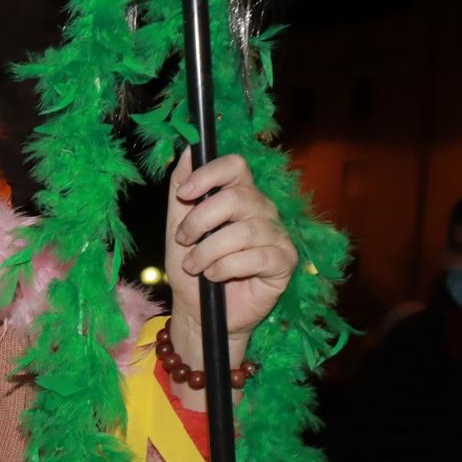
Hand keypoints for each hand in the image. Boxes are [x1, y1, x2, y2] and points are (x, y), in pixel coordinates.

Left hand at [164, 149, 297, 374]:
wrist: (199, 310)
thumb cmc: (192, 267)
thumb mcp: (177, 227)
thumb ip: (182, 191)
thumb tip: (188, 151)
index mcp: (239, 196)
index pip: (235, 167)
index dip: (209, 175)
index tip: (183, 194)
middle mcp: (262, 211)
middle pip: (238, 197)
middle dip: (200, 221)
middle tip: (183, 241)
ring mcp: (277, 236)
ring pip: (245, 231)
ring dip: (209, 251)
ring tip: (196, 266)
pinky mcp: (284, 262)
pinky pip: (257, 257)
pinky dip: (226, 267)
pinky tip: (215, 276)